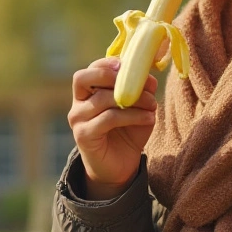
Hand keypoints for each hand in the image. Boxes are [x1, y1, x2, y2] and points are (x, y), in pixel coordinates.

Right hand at [69, 56, 157, 199]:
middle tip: (138, 84)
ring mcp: (78, 119)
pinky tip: (149, 118)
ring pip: (102, 99)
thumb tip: (149, 77)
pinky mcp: (84, 135)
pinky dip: (132, 116)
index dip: (106, 64)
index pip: (89, 70)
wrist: (120, 167)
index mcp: (87, 93)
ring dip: (133, 99)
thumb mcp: (137, 107)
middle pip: (82, 78)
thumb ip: (140, 90)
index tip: (128, 65)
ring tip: (153, 105)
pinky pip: (108, 118)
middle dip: (111, 76)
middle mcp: (78, 103)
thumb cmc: (128, 133)